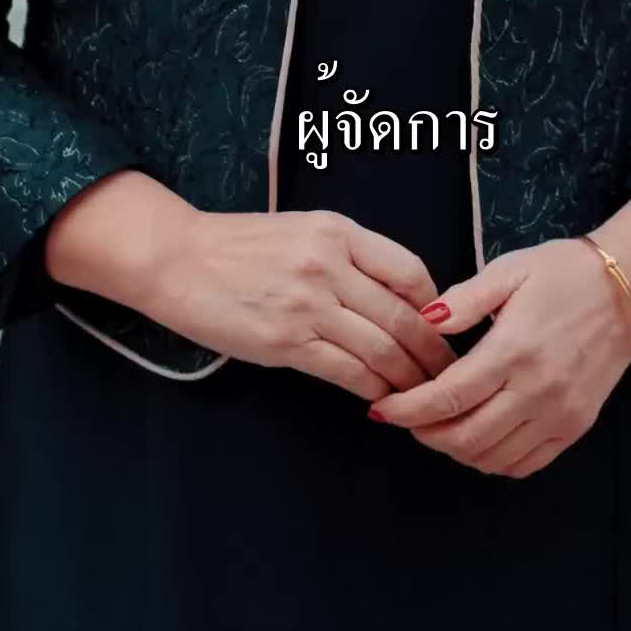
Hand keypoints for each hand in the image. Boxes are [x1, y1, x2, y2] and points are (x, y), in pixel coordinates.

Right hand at [145, 206, 458, 399]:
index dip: (434, 306)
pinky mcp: (286, 343)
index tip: (441, 328)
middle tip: (451, 375)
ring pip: (381, 350)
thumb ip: (348, 256)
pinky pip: (346, 373)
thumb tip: (396, 298)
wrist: (179, 259)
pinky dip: (372, 389)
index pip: (409, 270)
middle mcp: (328, 264)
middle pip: (402, 317)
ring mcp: (307, 305)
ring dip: (409, 379)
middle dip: (433, 353)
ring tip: (424, 396)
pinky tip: (381, 399)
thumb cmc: (240, 246)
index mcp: (337, 231)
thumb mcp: (302, 231)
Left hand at [365, 237, 630, 477]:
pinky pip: (524, 464)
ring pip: (492, 458)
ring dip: (455, 450)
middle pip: (465, 437)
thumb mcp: (509, 270)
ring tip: (437, 425)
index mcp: (514, 349)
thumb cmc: (563, 272)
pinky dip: (492, 461)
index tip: (382, 408)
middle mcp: (538, 391)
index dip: (408, 409)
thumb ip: (464, 299)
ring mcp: (560, 415)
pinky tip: (477, 438)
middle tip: (405, 417)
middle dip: (424, 433)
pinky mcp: (575, 427)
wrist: (627, 290)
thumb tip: (424, 321)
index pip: (448, 397)